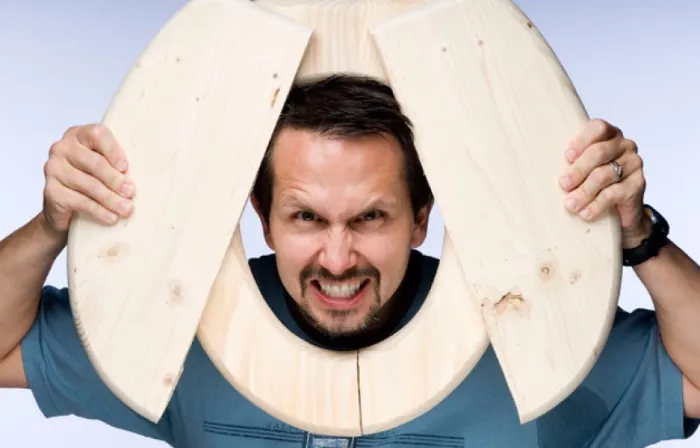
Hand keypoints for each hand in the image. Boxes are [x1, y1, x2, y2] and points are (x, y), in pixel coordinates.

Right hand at [42, 124, 134, 232]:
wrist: (66, 207)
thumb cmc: (93, 180)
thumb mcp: (106, 167)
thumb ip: (118, 164)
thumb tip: (141, 177)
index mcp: (79, 135)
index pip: (97, 134)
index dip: (113, 151)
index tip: (126, 168)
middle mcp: (62, 148)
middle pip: (93, 162)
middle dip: (115, 180)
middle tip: (131, 192)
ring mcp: (53, 169)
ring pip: (88, 184)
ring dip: (110, 199)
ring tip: (126, 209)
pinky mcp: (50, 191)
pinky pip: (79, 201)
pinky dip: (98, 211)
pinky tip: (110, 217)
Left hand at [558, 119, 649, 247]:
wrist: (619, 213)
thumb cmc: (593, 186)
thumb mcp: (581, 171)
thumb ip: (570, 164)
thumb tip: (541, 167)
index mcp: (608, 135)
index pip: (597, 128)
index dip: (581, 141)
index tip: (566, 157)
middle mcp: (624, 145)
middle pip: (598, 153)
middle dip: (577, 170)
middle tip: (563, 184)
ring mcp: (634, 164)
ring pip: (604, 175)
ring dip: (583, 192)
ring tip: (570, 205)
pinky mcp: (638, 184)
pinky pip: (614, 193)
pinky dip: (596, 205)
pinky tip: (585, 213)